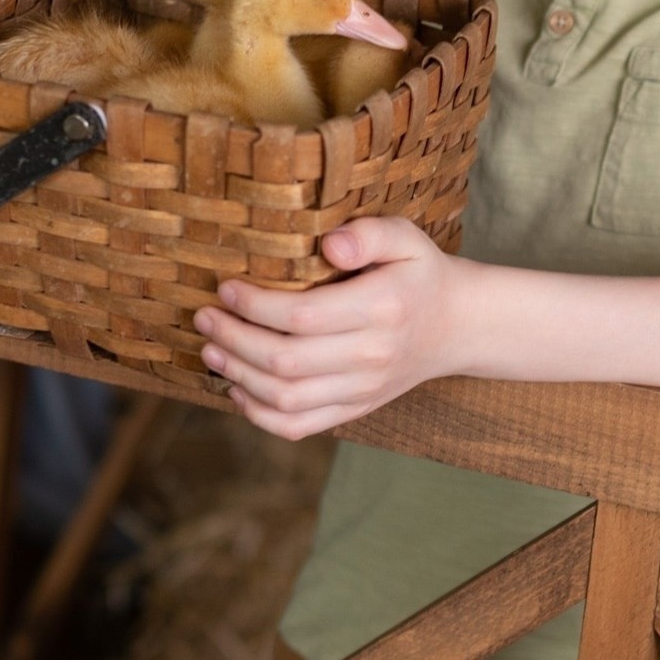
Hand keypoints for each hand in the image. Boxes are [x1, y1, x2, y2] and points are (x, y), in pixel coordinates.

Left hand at [195, 217, 465, 440]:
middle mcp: (372, 356)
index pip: (303, 316)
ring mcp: (363, 390)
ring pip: (287, 398)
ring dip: (239, 376)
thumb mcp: (405, 237)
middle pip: (286, 361)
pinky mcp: (355, 409)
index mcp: (382, 309)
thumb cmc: (419, 274)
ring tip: (210, 350)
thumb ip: (368, 233)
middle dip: (234, 340)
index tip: (225, 288)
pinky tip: (236, 389)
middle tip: (205, 317)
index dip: (255, 306)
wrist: (455, 326)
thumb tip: (329, 245)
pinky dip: (259, 415)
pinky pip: (300, 426)